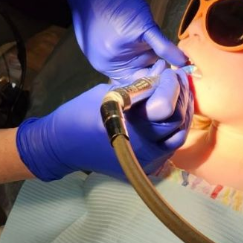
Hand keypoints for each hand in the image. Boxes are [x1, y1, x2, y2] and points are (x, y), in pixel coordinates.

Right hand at [15, 62, 192, 181]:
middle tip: (178, 81)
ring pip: (177, 138)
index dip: (173, 88)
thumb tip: (162, 75)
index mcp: (131, 129)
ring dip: (181, 114)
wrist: (61, 147)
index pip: (167, 109)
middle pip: (177, 124)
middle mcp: (143, 150)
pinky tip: (172, 113)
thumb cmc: (80, 115)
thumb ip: (139, 88)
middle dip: (181, 99)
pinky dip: (173, 130)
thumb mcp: (110, 93)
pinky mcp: (145, 167)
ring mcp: (146, 162)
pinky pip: (168, 148)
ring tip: (179, 95)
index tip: (171, 74)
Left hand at [58, 0, 186, 81]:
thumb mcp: (94, 39)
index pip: (129, 84)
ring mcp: (127, 44)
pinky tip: (185, 62)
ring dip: (165, 64)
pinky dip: (173, 53)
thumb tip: (135, 71)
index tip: (157, 88)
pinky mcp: (141, 26)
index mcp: (103, 64)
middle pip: (145, 74)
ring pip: (154, 59)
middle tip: (171, 80)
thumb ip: (113, 58)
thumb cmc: (91, 3)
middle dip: (158, 77)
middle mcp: (114, 60)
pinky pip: (160, 45)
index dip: (145, 87)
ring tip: (180, 72)